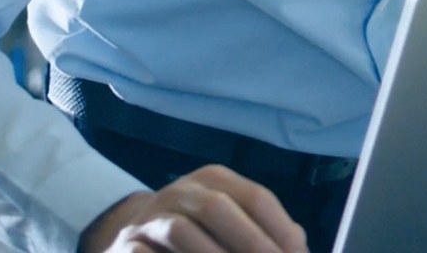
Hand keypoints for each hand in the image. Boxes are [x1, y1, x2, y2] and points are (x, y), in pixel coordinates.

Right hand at [79, 165, 307, 252]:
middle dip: (251, 244)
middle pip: (218, 208)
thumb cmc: (199, 231)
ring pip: (181, 231)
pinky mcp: (127, 246)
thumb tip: (300, 248)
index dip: (281, 232)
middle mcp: (182, 191)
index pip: (256, 198)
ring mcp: (151, 217)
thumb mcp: (232, 221)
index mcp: (215, 180)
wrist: (134, 235)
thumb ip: (266, 231)